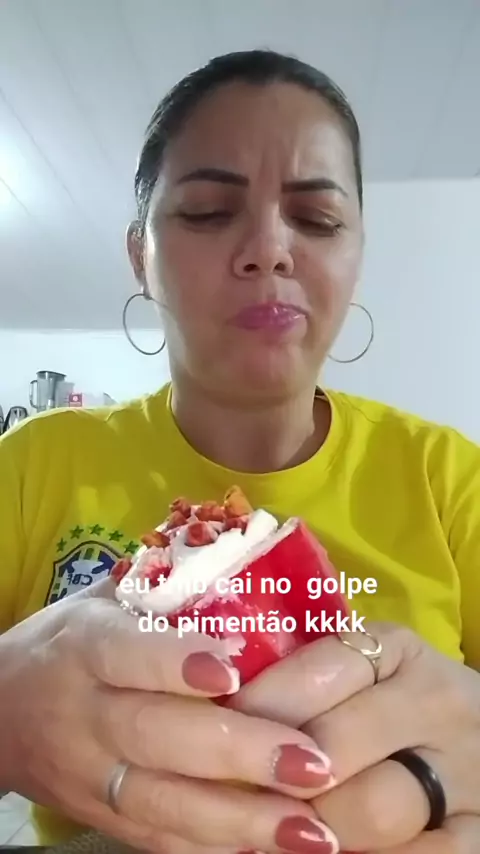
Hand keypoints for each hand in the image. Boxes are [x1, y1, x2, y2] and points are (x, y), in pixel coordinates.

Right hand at [0, 579, 339, 853]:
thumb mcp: (101, 601)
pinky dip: (218, 849)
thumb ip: (164, 590)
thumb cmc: (67, 643)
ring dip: (243, 821)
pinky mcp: (104, 819)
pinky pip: (162, 842)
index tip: (235, 672)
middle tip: (311, 761)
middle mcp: (88, 715)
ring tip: (313, 830)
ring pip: (165, 804)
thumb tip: (249, 563)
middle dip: (239, 753)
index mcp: (87, 648)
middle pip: (158, 737)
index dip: (177, 664)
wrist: (0, 713)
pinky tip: (275, 850)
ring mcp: (93, 777)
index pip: (129, 655)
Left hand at [231, 622, 479, 852]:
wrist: (477, 740)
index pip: (313, 675)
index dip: (255, 709)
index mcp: (396, 651)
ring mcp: (463, 771)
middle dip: (275, 776)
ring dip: (313, 828)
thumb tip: (220, 711)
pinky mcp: (477, 834)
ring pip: (370, 811)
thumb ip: (307, 683)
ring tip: (276, 826)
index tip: (218, 729)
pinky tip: (325, 850)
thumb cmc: (396, 704)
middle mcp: (435, 702)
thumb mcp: (363, 675)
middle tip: (236, 789)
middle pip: (333, 746)